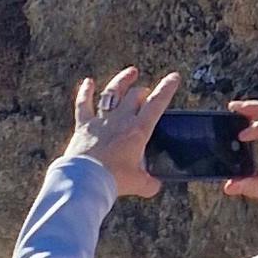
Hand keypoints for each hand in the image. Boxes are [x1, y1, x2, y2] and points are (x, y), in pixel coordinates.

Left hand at [62, 67, 181, 197]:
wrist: (86, 180)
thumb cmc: (114, 180)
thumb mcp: (138, 183)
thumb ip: (149, 183)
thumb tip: (154, 185)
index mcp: (138, 130)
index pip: (156, 103)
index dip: (167, 88)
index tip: (174, 77)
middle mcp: (121, 120)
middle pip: (135, 95)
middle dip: (143, 91)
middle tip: (145, 92)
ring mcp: (101, 120)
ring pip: (112, 92)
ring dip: (122, 81)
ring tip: (130, 72)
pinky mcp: (83, 125)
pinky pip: (83, 104)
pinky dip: (85, 92)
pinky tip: (88, 82)